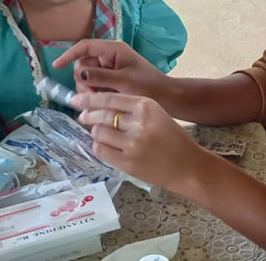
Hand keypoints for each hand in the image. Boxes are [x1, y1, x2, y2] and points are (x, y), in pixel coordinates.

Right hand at [54, 39, 174, 100]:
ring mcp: (110, 70)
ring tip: (103, 99)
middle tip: (94, 94)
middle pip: (83, 65)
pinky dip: (96, 94)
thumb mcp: (123, 81)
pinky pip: (95, 86)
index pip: (85, 46)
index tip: (57, 67)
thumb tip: (80, 74)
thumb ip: (100, 77)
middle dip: (84, 80)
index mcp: (113, 50)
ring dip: (89, 89)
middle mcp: (109, 57)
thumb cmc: (148, 86)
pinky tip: (104, 102)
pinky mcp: (112, 81)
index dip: (69, 55)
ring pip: (87, 78)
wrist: (167, 98)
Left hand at [73, 92, 205, 190]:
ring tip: (98, 132)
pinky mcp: (127, 163)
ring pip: (98, 132)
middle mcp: (138, 123)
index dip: (89, 98)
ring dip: (94, 132)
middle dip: (87, 115)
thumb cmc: (172, 138)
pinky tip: (103, 145)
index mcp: (146, 106)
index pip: (109, 99)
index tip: (77, 99)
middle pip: (101, 115)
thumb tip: (97, 106)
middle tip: (83, 116)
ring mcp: (132, 144)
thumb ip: (131, 108)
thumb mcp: (156, 114)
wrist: (188, 166)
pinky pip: (101, 150)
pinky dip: (98, 146)